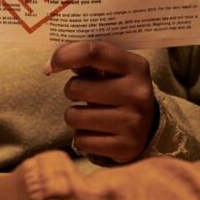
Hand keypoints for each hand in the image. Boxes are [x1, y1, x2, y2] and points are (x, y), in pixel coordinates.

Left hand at [45, 40, 156, 163]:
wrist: (148, 129)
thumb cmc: (120, 91)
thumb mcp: (114, 71)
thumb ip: (88, 61)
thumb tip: (53, 63)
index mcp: (135, 67)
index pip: (94, 52)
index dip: (66, 55)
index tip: (52, 64)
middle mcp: (137, 93)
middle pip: (77, 88)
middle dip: (72, 91)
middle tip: (84, 94)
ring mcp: (133, 122)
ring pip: (74, 117)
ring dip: (74, 116)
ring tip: (90, 115)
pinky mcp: (125, 147)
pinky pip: (81, 140)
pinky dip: (82, 137)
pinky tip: (97, 132)